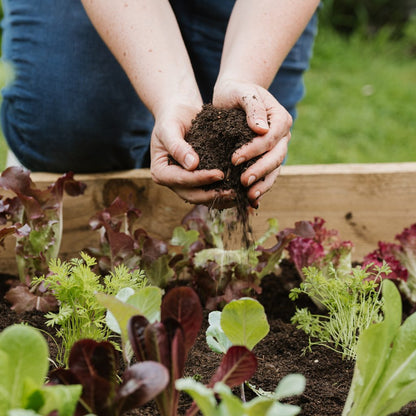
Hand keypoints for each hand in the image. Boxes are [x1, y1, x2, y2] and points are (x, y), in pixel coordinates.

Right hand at [150, 101, 234, 205]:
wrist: (180, 114)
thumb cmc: (172, 118)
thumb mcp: (170, 128)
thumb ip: (177, 146)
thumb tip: (192, 165)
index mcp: (161, 172)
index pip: (181, 180)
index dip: (200, 179)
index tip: (219, 174)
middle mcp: (173, 182)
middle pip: (192, 195)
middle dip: (213, 195)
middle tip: (233, 192)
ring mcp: (186, 185)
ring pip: (203, 198)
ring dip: (221, 199)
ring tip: (240, 196)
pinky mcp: (198, 182)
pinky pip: (211, 192)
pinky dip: (224, 194)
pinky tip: (240, 192)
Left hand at [213, 79, 291, 206]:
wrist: (233, 97)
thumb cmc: (236, 92)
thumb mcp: (242, 92)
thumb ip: (252, 107)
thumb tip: (261, 129)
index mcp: (280, 118)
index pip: (270, 138)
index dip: (254, 150)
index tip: (235, 159)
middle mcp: (283, 136)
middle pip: (276, 156)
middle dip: (260, 170)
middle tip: (243, 182)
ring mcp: (277, 149)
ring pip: (274, 169)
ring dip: (263, 184)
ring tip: (250, 196)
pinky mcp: (266, 158)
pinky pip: (267, 174)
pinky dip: (261, 187)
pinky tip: (251, 200)